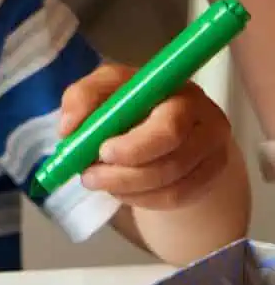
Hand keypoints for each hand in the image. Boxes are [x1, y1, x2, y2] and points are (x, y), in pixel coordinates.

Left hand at [58, 63, 232, 209]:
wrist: (165, 131)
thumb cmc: (130, 106)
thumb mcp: (103, 92)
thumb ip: (82, 99)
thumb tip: (69, 129)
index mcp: (173, 85)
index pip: (164, 121)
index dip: (134, 144)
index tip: (102, 152)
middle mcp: (202, 112)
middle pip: (171, 152)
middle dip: (126, 170)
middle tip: (89, 176)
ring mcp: (213, 144)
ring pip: (171, 180)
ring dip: (127, 187)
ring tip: (99, 181)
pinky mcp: (215, 172)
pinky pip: (177, 196)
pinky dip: (143, 199)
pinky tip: (124, 191)